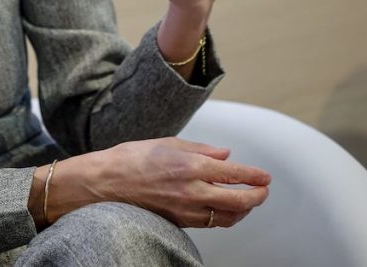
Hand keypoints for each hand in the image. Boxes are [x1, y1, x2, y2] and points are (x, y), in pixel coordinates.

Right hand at [46, 138, 269, 227]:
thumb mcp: (165, 143)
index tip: (265, 176)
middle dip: (257, 196)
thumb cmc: (128, 160)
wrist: (102, 184)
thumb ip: (199, 149)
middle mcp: (191, 190)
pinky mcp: (179, 221)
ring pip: (228, 216)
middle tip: (264, 190)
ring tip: (247, 200)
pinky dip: (225, 217)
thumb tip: (225, 154)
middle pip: (239, 200)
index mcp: (190, 166)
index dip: (255, 176)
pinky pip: (211, 222)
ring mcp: (186, 209)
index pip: (234, 173)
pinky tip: (225, 209)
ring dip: (243, 209)